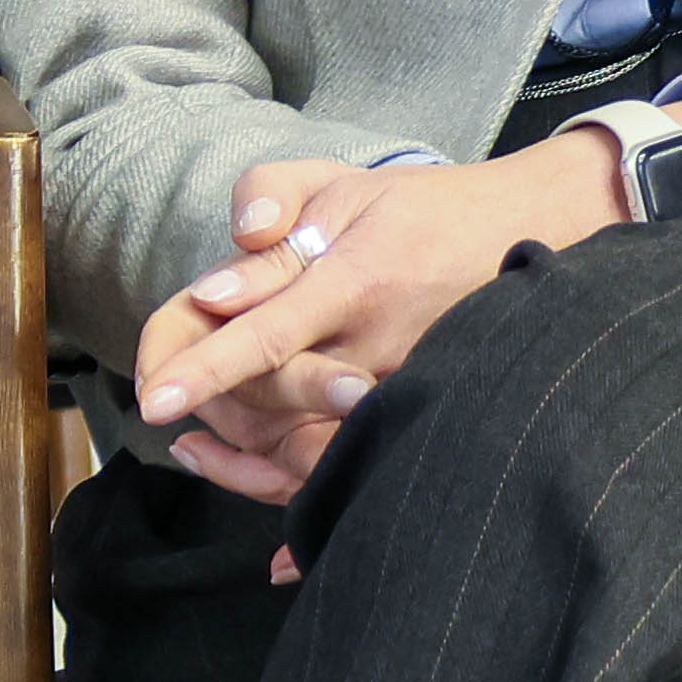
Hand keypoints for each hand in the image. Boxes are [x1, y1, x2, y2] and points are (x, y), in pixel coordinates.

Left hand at [130, 144, 617, 510]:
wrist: (528, 234)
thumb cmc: (418, 209)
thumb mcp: (338, 182)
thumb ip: (270, 200)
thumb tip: (224, 261)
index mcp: (354, 284)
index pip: (265, 336)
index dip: (205, 369)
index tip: (153, 399)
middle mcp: (379, 347)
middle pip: (277, 397)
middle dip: (214, 401)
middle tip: (165, 390)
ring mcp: (404, 390)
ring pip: (311, 443)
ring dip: (246, 452)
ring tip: (197, 444)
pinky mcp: (418, 414)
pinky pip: (349, 460)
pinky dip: (300, 482)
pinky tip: (263, 500)